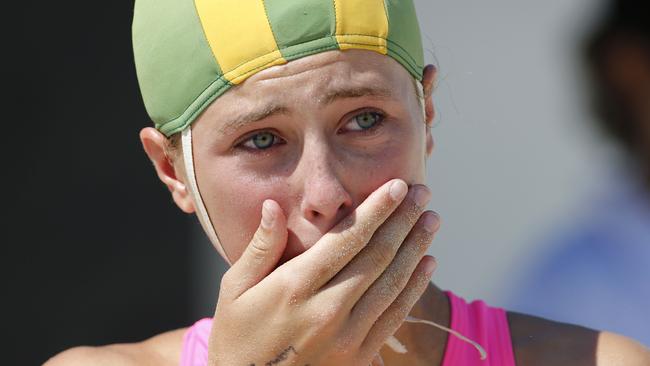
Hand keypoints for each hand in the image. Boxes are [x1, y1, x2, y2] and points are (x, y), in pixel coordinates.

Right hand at [208, 179, 438, 365]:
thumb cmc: (238, 337)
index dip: (377, 209)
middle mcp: (326, 309)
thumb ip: (259, 248)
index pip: (347, 239)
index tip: (398, 186)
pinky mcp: (360, 356)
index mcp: (294, 287)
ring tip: (432, 221)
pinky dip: (415, 287)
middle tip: (423, 194)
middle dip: (404, 220)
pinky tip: (428, 263)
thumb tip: (273, 206)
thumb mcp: (234, 290)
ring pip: (393, 282)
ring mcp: (347, 336)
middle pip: (377, 256)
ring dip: (416, 248)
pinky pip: (395, 315)